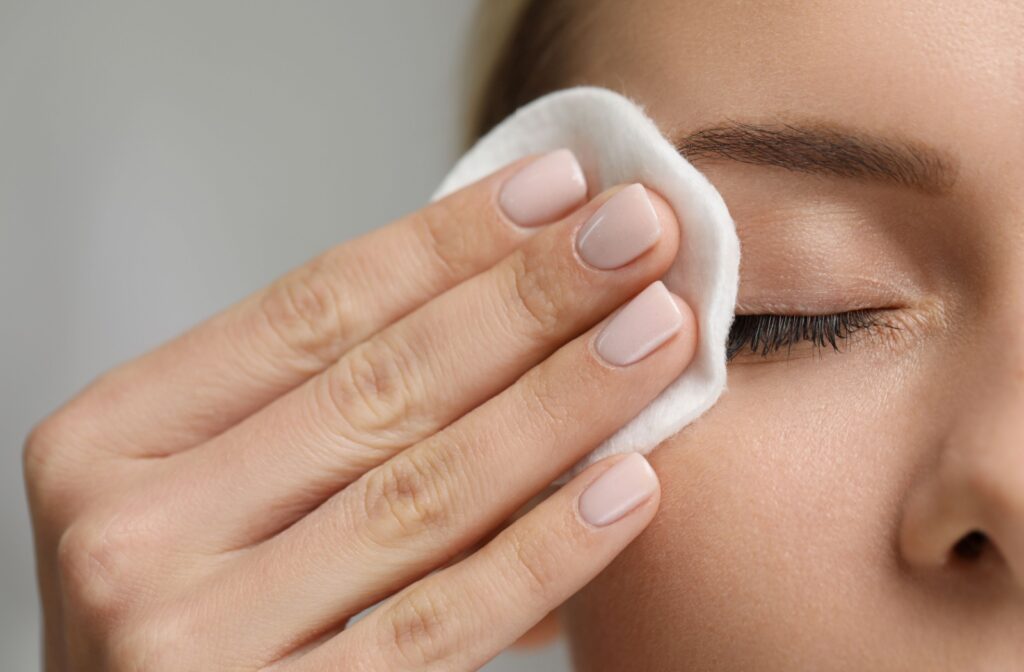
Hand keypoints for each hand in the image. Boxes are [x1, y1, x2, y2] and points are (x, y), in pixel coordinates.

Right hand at [24, 149, 695, 670]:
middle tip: (636, 233)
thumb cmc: (179, 604)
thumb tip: (485, 294)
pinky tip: (627, 483)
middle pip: (378, 386)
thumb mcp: (197, 483)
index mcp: (109, 444)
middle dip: (526, 299)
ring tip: (654, 332)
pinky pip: (443, 623)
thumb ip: (305, 407)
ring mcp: (199, 640)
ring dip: (561, 401)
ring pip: (425, 492)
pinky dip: (546, 549)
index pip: (308, 311)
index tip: (554, 190)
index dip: (444, 242)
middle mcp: (135, 535)